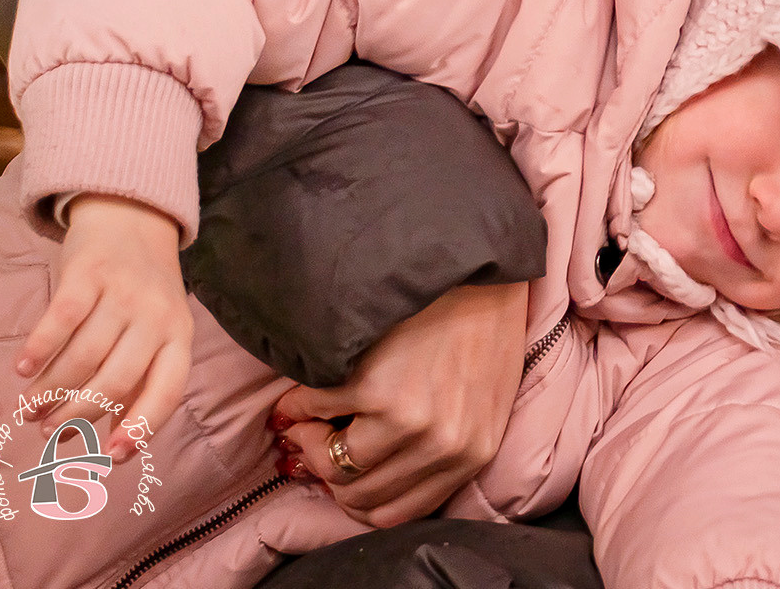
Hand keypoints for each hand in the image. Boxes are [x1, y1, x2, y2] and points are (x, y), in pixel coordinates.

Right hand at [17, 195, 192, 457]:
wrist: (134, 218)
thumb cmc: (140, 293)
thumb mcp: (156, 333)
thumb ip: (138, 384)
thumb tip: (113, 445)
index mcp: (179, 337)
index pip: (167, 390)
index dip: (141, 427)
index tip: (111, 458)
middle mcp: (157, 316)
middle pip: (117, 379)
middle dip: (78, 414)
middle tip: (47, 432)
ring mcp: (124, 293)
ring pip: (85, 356)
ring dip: (51, 389)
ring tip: (28, 408)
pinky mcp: (90, 273)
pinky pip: (63, 318)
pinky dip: (40, 347)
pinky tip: (22, 368)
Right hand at [272, 280, 528, 525]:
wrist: (472, 264)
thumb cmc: (478, 328)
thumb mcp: (480, 399)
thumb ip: (438, 448)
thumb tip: (361, 476)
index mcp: (471, 453)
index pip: (396, 514)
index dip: (359, 496)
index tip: (344, 470)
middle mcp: (441, 446)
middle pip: (359, 497)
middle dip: (330, 469)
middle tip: (321, 437)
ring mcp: (407, 420)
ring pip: (332, 467)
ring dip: (310, 441)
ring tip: (313, 413)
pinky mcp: (371, 389)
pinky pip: (313, 414)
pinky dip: (298, 405)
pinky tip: (309, 385)